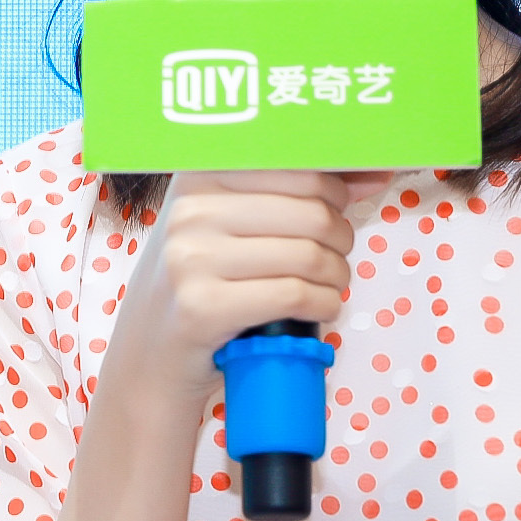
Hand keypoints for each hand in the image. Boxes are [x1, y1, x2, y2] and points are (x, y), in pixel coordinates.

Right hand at [101, 170, 357, 414]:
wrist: (149, 355)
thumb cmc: (199, 283)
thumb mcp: (226, 225)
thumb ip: (288, 194)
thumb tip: (371, 174)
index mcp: (199, 176)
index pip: (296, 164)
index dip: (337, 187)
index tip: (348, 204)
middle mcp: (190, 211)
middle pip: (311, 211)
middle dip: (341, 238)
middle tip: (336, 256)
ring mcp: (192, 259)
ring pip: (308, 256)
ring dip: (337, 276)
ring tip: (329, 286)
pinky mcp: (203, 308)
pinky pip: (294, 296)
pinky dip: (324, 305)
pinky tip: (318, 310)